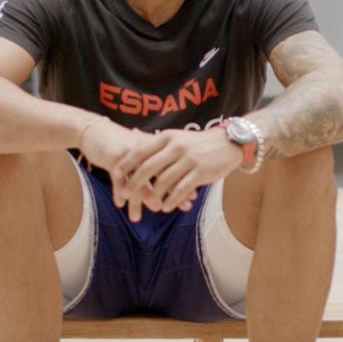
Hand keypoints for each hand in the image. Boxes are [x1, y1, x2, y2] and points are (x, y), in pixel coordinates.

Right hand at [77, 119, 187, 221]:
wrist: (95, 131)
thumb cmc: (121, 145)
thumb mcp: (141, 154)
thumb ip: (157, 166)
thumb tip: (177, 185)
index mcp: (156, 148)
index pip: (173, 167)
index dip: (184, 182)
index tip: (192, 197)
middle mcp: (146, 150)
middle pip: (163, 173)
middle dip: (174, 192)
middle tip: (183, 207)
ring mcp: (130, 154)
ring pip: (141, 180)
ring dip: (146, 198)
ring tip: (152, 211)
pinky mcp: (113, 157)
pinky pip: (118, 179)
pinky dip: (119, 192)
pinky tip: (120, 204)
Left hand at [117, 128, 243, 220]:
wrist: (229, 143)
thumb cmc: (198, 143)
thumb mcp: (177, 136)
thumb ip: (156, 140)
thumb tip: (132, 134)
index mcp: (167, 138)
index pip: (139, 151)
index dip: (125, 164)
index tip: (113, 175)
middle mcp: (176, 147)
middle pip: (148, 168)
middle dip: (134, 184)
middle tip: (126, 194)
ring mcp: (189, 160)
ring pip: (163, 182)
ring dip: (153, 196)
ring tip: (150, 204)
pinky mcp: (201, 172)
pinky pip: (181, 190)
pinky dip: (171, 201)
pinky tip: (167, 207)